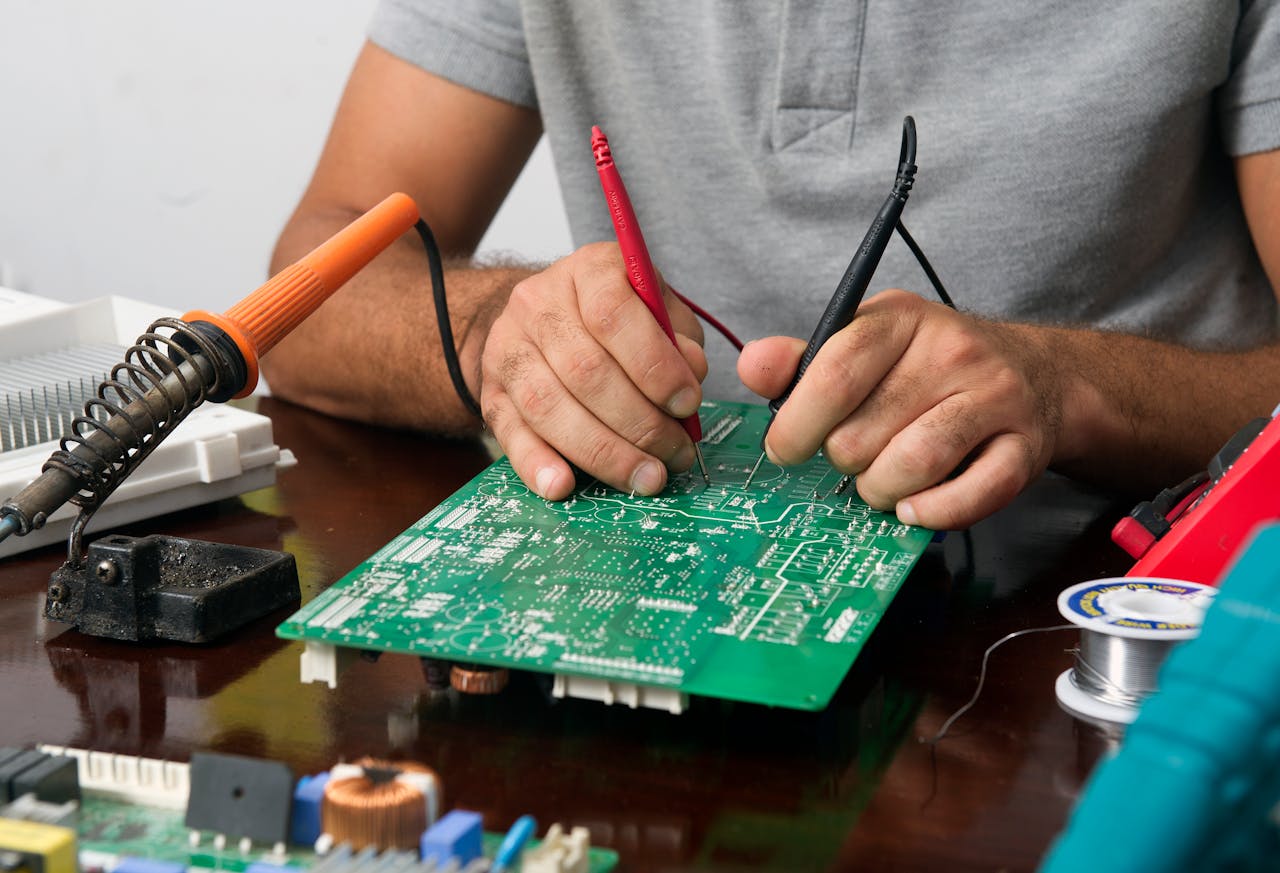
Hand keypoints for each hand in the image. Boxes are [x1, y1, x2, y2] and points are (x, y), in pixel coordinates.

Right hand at [479, 242, 706, 499]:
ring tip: (645, 478)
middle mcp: (538, 304)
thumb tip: (692, 373)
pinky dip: (537, 465)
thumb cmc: (617, 321)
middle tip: (676, 454)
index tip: (688, 403)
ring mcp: (507, 349)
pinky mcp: (490, 393)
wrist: (543, 322)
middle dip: (639, 422)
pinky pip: (510, 434)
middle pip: (584, 370)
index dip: (654, 364)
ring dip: (604, 452)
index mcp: (587, 272)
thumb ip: (679, 338)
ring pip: (549, 406)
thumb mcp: (657, 310)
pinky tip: (564, 487)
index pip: (613, 314)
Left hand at [737, 289, 1063, 528]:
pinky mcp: (1024, 447)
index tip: (783, 449)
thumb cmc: (929, 368)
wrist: (1036, 375)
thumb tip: (752, 366)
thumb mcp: (867, 345)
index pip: (833, 373)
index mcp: (901, 318)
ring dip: (880, 490)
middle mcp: (952, 351)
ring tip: (879, 482)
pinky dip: (932, 513)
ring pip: (913, 464)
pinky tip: (912, 508)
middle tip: (850, 458)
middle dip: (842, 461)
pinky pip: (972, 495)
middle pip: (863, 432)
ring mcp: (994, 398)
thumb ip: (805, 361)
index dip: (796, 423)